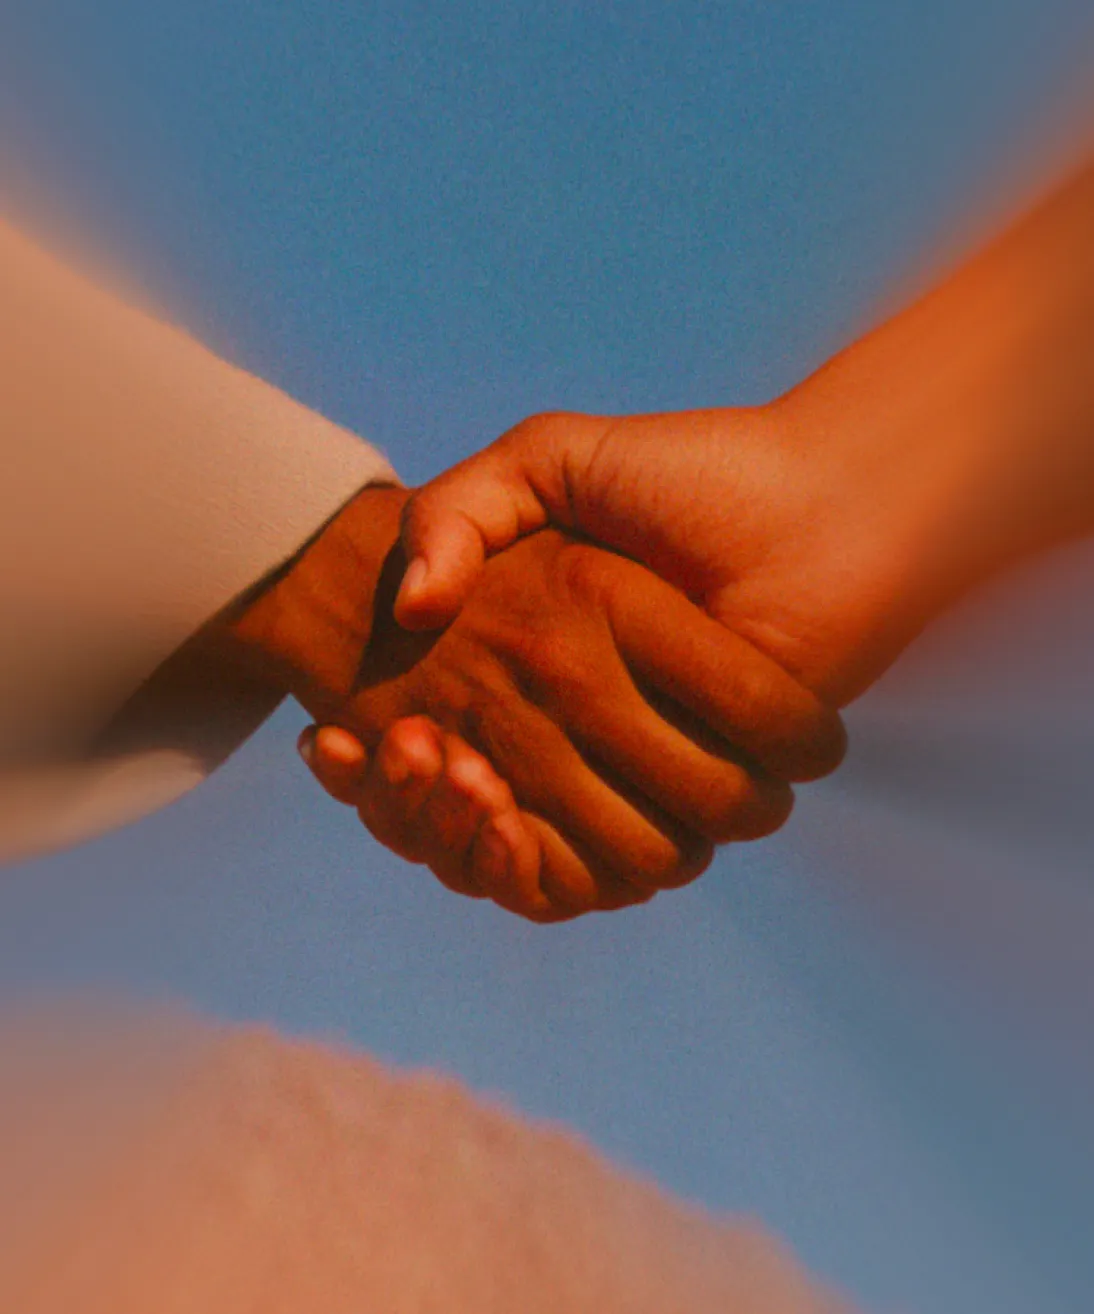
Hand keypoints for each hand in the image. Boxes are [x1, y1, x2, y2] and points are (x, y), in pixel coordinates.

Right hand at [233, 486, 842, 920]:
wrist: (824, 510)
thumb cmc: (693, 474)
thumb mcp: (551, 458)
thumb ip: (463, 506)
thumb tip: (410, 608)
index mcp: (544, 663)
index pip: (429, 743)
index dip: (370, 761)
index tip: (328, 739)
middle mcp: (580, 728)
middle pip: (456, 810)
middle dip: (405, 803)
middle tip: (386, 752)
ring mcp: (631, 769)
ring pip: (508, 850)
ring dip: (448, 832)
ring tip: (428, 766)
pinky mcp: (683, 802)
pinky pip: (583, 876)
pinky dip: (519, 866)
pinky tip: (485, 812)